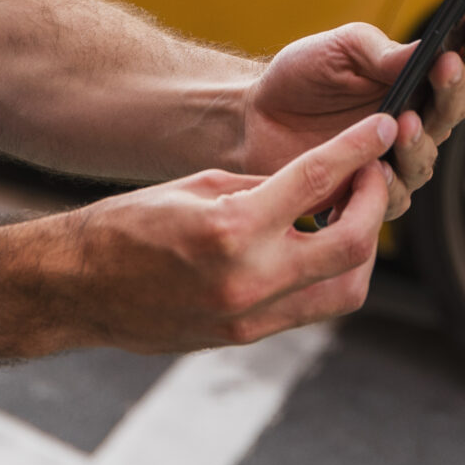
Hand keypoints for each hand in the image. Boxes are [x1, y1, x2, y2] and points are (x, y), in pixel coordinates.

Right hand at [63, 116, 396, 352]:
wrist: (80, 287)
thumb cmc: (129, 223)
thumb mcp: (198, 186)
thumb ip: (263, 189)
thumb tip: (317, 186)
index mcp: (232, 228)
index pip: (317, 181)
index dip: (358, 150)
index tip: (383, 128)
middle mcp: (248, 278)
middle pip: (352, 246)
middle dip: (375, 205)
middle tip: (375, 175)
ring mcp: (250, 316)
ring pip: (345, 290)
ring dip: (362, 250)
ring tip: (353, 214)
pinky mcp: (247, 336)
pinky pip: (312, 308)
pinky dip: (330, 276)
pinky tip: (322, 246)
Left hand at [236, 8, 464, 219]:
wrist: (255, 117)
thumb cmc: (302, 75)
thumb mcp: (338, 48)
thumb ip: (378, 50)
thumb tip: (424, 52)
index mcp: (416, 76)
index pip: (463, 57)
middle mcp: (416, 117)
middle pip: (454, 108)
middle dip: (453, 87)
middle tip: (445, 67)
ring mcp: (396, 158)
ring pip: (427, 157)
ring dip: (421, 139)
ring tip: (404, 121)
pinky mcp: (370, 192)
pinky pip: (394, 197)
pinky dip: (389, 183)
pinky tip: (377, 168)